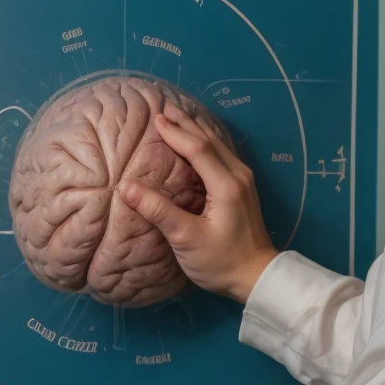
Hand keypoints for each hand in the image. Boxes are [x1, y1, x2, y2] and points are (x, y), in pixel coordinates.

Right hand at [118, 102, 277, 302]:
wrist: (257, 276)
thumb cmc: (221, 261)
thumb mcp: (186, 239)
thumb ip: (159, 211)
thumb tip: (127, 188)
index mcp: (226, 184)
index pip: (198, 149)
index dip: (176, 133)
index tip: (155, 119)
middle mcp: (238, 175)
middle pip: (210, 141)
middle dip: (186, 124)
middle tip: (164, 108)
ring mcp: (244, 180)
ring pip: (218, 146)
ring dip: (196, 131)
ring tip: (177, 117)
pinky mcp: (242, 188)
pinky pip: (221, 155)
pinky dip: (205, 143)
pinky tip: (196, 141)